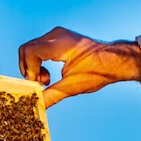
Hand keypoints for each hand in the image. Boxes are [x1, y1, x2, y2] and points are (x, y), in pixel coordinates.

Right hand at [18, 27, 140, 106]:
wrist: (115, 61)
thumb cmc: (98, 70)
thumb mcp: (71, 87)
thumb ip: (50, 96)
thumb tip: (36, 105)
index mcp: (60, 44)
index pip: (30, 52)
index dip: (29, 71)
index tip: (38, 84)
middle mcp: (56, 35)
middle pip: (26, 50)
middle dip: (29, 69)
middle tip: (39, 83)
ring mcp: (56, 35)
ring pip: (30, 49)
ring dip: (33, 67)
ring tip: (46, 80)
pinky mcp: (58, 39)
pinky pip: (38, 49)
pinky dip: (39, 63)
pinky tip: (49, 75)